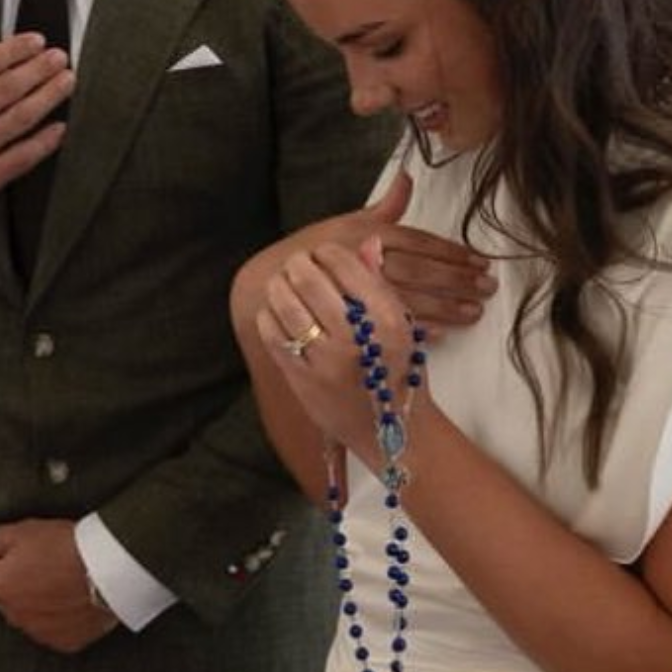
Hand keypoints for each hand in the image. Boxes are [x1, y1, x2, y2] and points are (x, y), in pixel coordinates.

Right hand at [0, 5, 74, 218]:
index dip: (14, 49)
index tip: (36, 41)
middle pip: (5, 89)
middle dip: (38, 69)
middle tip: (59, 57)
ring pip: (17, 120)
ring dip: (47, 97)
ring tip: (66, 81)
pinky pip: (20, 158)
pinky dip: (43, 142)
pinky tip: (58, 127)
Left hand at [0, 518, 117, 652]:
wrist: (107, 570)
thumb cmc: (64, 546)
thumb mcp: (24, 530)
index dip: (6, 560)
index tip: (25, 553)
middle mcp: (13, 615)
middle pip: (8, 598)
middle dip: (19, 585)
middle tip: (45, 566)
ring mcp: (39, 632)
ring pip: (29, 617)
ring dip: (37, 605)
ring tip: (62, 584)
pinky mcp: (64, 643)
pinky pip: (54, 631)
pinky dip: (60, 621)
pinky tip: (73, 603)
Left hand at [254, 240, 417, 460]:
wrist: (392, 430)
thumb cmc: (397, 371)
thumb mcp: (403, 324)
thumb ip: (380, 283)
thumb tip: (368, 241)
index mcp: (387, 318)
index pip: (344, 264)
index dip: (325, 252)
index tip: (321, 254)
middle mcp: (357, 337)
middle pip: (308, 279)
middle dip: (296, 264)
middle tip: (296, 265)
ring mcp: (327, 360)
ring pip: (285, 304)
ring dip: (277, 287)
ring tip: (281, 284)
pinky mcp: (303, 379)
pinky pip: (273, 335)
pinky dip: (268, 317)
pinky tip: (275, 313)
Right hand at [293, 172, 492, 331]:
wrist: (272, 285)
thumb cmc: (310, 254)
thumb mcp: (345, 223)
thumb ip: (384, 206)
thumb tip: (408, 176)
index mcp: (365, 233)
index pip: (418, 241)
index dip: (452, 252)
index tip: (480, 260)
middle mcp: (364, 260)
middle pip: (421, 270)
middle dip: (458, 279)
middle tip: (488, 286)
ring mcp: (358, 291)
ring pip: (412, 298)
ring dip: (447, 307)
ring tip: (475, 311)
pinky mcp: (352, 319)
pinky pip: (389, 325)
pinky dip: (417, 330)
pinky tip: (441, 333)